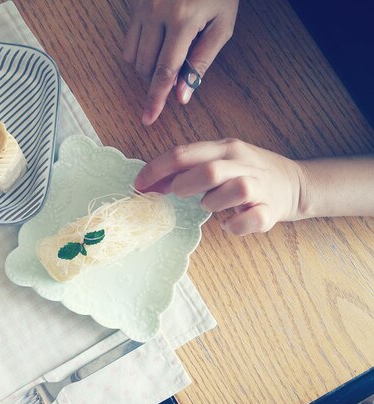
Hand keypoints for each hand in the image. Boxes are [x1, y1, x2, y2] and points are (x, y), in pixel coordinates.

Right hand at [123, 0, 238, 124]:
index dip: (156, 99)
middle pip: (146, 67)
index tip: (148, 118)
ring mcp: (141, 7)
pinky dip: (140, 51)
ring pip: (133, 57)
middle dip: (159, 76)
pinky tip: (157, 40)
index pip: (165, 72)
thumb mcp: (221, 25)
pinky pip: (128, 42)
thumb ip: (201, 61)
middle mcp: (156, 13)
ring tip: (170, 50)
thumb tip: (182, 96)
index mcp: (183, 20)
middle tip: (179, 64)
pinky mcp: (133, 5)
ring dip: (149, 65)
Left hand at [134, 139, 304, 235]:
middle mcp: (242, 163)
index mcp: (224, 148)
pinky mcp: (271, 211)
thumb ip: (186, 169)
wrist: (295, 183)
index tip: (138, 185)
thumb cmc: (245, 173)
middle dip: (185, 186)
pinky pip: (252, 219)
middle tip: (179, 195)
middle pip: (209, 171)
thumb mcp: (217, 162)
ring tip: (211, 206)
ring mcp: (259, 186)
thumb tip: (149, 181)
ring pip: (236, 190)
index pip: (183, 154)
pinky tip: (228, 223)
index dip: (156, 170)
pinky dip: (235, 225)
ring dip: (214, 203)